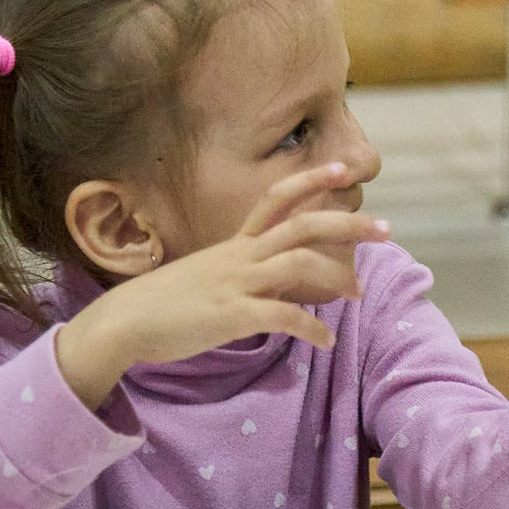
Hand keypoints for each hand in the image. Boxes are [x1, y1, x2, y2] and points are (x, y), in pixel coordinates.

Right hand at [57, 163, 390, 406]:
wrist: (121, 324)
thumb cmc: (164, 304)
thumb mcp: (207, 276)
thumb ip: (243, 273)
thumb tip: (275, 283)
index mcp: (234, 244)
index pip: (275, 198)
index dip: (310, 180)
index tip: (343, 168)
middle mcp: (239, 255)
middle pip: (302, 225)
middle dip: (348, 224)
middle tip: (387, 229)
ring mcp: (235, 283)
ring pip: (298, 263)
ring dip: (338, 276)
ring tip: (360, 293)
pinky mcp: (230, 315)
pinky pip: (282, 317)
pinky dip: (311, 328)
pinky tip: (326, 340)